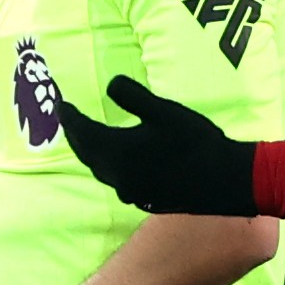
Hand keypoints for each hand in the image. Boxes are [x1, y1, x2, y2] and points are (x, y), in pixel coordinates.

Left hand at [61, 76, 260, 215]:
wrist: (223, 180)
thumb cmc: (194, 141)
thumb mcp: (163, 110)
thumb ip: (132, 96)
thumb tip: (109, 84)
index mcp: (117, 151)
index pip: (82, 132)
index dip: (70, 117)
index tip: (61, 105)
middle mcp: (117, 175)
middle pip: (87, 154)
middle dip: (75, 136)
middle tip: (68, 120)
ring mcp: (130, 191)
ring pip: (100, 170)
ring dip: (90, 153)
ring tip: (87, 139)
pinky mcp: (144, 200)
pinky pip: (116, 181)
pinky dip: (108, 167)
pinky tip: (118, 162)